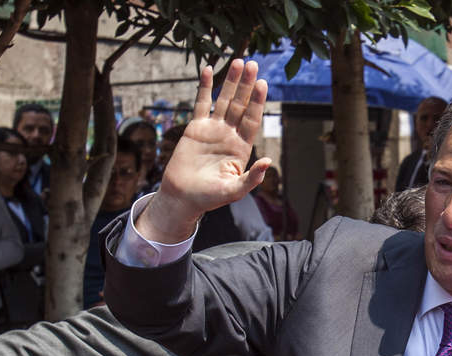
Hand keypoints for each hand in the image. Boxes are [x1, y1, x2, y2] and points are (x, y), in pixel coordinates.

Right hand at [140, 59, 273, 242]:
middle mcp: (229, 135)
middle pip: (240, 104)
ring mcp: (213, 129)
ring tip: (238, 61)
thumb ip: (252, 178)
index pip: (252, 119)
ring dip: (231, 81)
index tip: (262, 83)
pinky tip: (209, 70)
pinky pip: (201, 103)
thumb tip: (268, 162)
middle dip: (246, 85)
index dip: (257, 102)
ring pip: (224, 100)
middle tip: (253, 64)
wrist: (183, 197)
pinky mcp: (196, 127)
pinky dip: (205, 87)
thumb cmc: (210, 197)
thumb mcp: (234, 190)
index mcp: (242, 147)